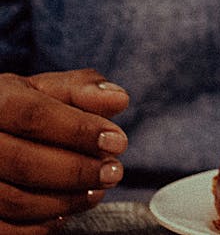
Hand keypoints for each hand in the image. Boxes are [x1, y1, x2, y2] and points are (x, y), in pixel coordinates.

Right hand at [0, 69, 128, 234]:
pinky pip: (7, 229)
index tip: (116, 140)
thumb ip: (81, 89)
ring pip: (16, 201)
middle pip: (25, 162)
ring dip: (65, 200)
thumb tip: (119, 99)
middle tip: (113, 171)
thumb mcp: (44, 89)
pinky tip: (67, 211)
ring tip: (96, 190)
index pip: (35, 115)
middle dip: (77, 171)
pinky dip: (42, 225)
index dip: (78, 130)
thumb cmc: (19, 107)